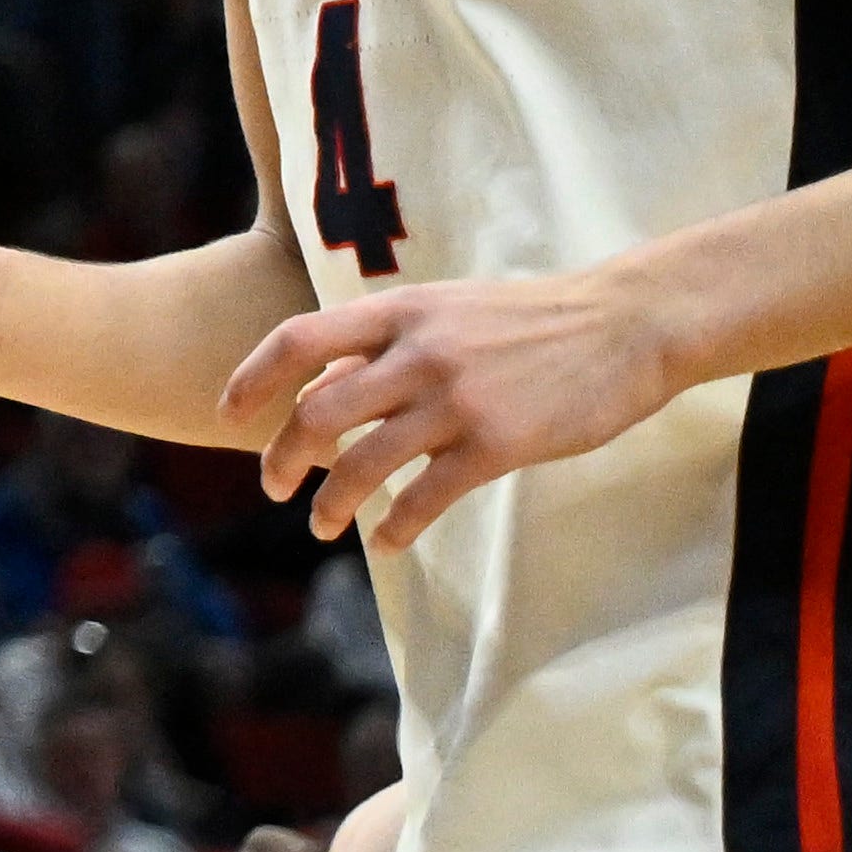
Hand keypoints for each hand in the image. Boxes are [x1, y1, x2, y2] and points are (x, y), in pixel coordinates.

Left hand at [230, 262, 679, 549]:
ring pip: (366, 461)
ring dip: (334, 502)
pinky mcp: (500, 443)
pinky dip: (397, 525)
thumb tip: (328, 379)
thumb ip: (387, 341)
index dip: (252, 377)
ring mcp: (457, 399)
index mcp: (398, 311)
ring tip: (321, 526)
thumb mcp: (446, 308)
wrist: (624, 324)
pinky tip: (387, 543)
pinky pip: (429, 495)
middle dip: (284, 454)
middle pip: (319, 409)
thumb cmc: (531, 318)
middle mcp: (417, 353)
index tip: (227, 413)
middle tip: (274, 486)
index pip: (297, 338)